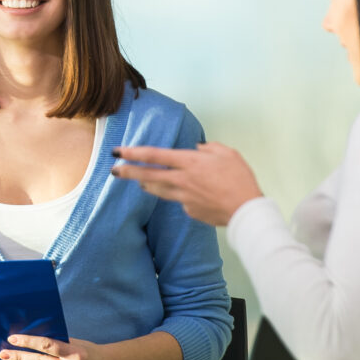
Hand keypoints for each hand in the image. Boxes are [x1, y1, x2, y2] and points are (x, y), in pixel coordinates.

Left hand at [110, 142, 262, 225]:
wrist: (246, 211)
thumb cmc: (240, 179)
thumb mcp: (228, 154)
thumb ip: (209, 148)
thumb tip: (198, 148)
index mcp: (189, 162)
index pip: (154, 155)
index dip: (133, 152)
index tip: (118, 151)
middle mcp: (182, 180)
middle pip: (148, 175)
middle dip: (128, 171)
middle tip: (113, 170)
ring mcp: (184, 198)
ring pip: (158, 190)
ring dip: (147, 184)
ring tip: (138, 181)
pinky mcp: (189, 211)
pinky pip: (179, 200)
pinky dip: (178, 195)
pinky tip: (186, 194)